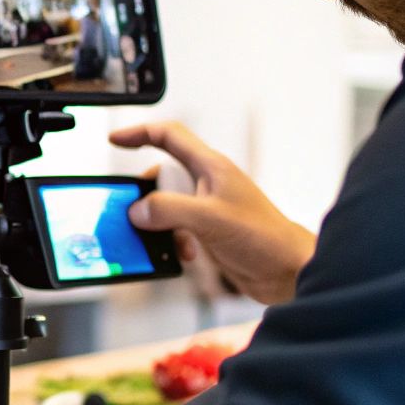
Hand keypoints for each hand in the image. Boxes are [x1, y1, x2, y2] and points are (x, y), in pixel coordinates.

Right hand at [109, 121, 318, 304]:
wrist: (289, 272)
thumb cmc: (265, 238)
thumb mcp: (210, 219)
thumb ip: (170, 210)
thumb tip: (138, 209)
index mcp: (211, 167)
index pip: (169, 136)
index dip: (139, 133)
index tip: (115, 140)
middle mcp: (209, 184)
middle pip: (162, 174)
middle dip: (144, 193)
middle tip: (130, 207)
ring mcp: (209, 208)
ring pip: (167, 206)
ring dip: (159, 223)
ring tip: (159, 236)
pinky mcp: (210, 232)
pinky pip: (177, 230)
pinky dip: (173, 242)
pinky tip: (184, 254)